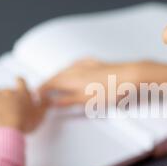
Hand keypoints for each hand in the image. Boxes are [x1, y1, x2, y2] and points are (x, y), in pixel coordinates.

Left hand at [0, 77, 48, 132]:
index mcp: (23, 94)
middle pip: (6, 89)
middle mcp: (9, 92)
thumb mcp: (40, 115)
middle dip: (6, 94)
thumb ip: (45, 105)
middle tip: (8, 102)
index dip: (20, 83)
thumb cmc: (23, 123)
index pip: (21, 83)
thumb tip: (50, 99)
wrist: (7, 129)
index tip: (19, 82)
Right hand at [39, 57, 166, 106]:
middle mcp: (76, 68)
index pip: (49, 83)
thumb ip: (68, 100)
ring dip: (58, 76)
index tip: (35, 98)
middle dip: (48, 84)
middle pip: (56, 75)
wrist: (131, 76)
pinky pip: (78, 64)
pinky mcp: (97, 63)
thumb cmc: (110, 89)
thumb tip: (52, 102)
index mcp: (70, 77)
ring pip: (66, 69)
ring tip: (55, 83)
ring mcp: (87, 64)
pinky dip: (70, 69)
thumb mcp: (86, 100)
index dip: (41, 91)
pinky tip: (74, 68)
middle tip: (42, 92)